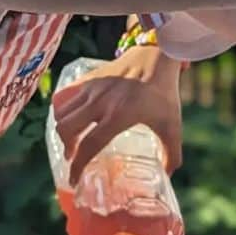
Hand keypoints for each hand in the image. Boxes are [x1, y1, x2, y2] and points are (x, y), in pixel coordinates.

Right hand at [52, 46, 182, 184]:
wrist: (157, 54)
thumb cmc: (164, 91)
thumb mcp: (172, 124)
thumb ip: (173, 152)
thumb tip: (169, 173)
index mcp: (118, 116)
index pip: (88, 146)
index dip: (78, 167)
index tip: (74, 180)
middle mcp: (100, 102)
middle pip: (66, 129)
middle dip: (66, 148)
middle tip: (74, 156)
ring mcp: (92, 88)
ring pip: (62, 113)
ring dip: (63, 129)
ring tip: (72, 138)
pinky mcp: (89, 77)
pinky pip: (66, 96)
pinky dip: (63, 109)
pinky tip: (72, 116)